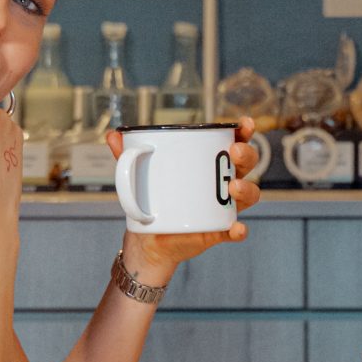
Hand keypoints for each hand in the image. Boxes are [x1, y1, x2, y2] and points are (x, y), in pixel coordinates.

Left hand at [114, 114, 262, 285]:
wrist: (148, 237)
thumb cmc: (151, 199)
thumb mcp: (138, 175)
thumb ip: (126, 156)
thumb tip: (113, 134)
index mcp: (209, 164)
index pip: (233, 143)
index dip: (244, 132)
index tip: (245, 124)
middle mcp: (223, 183)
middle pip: (245, 165)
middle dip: (246, 154)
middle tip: (233, 151)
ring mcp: (223, 208)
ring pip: (248, 195)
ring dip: (247, 188)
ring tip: (233, 187)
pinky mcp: (218, 231)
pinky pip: (234, 231)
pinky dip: (238, 230)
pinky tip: (237, 228)